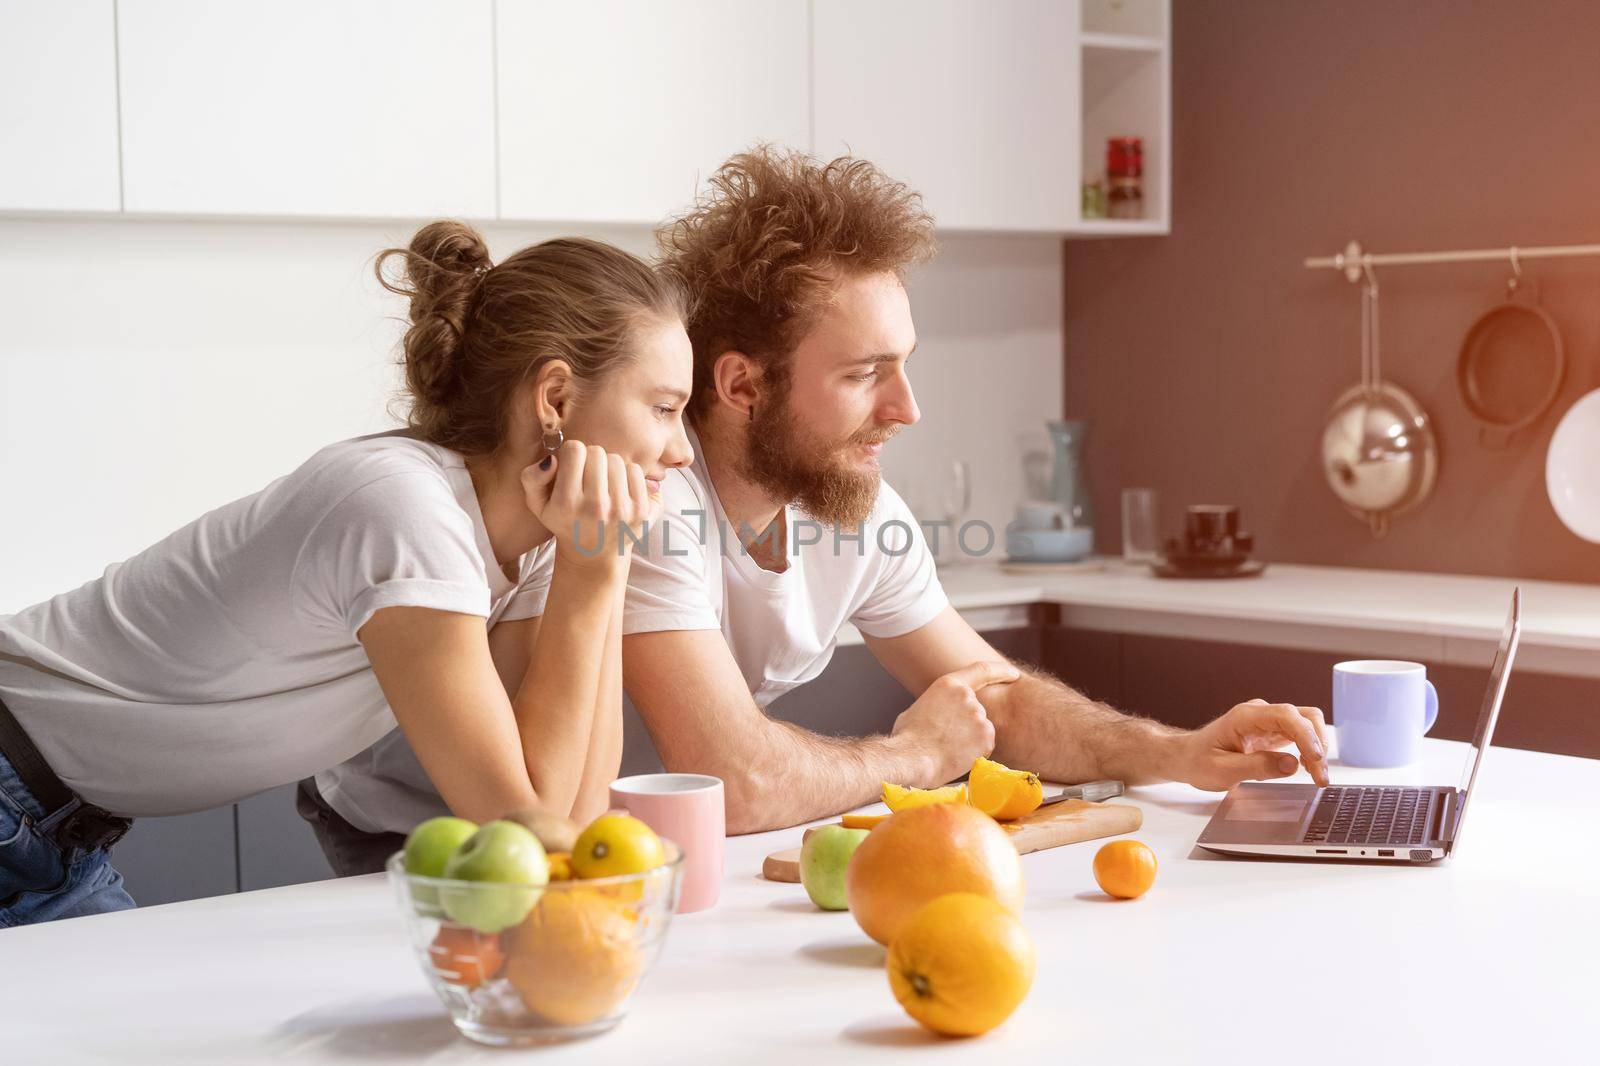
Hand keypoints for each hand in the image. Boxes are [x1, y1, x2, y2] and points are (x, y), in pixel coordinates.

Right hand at [520, 441, 656, 573]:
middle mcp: (595, 507)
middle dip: (591, 459)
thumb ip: (531, 478)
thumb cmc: (564, 522)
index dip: (572, 453)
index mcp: (567, 503)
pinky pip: (636, 471)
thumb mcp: (537, 504)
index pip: (575, 450)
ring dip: (609, 467)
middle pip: (598, 452)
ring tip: (603, 483)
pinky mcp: (641, 511)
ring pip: (617, 460)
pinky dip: (627, 475)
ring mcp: (621, 510)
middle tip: (588, 475)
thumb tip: (552, 459)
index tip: (572, 466)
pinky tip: (618, 489)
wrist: (594, 555)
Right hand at [891, 660, 1016, 784]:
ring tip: (948, 748)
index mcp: (950, 685)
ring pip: (981, 729)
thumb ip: (939, 703)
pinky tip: (956, 756)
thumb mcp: (919, 707)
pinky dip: (975, 752)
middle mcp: (969, 698)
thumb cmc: (907, 737)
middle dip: (968, 724)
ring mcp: (980, 717)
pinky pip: (985, 745)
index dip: (1001, 671)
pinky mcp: (987, 738)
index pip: (983, 670)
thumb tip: (940, 710)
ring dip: (970, 739)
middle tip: (949, 739)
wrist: (912, 758)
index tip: (1013, 674)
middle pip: (977, 710)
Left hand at [1171, 699, 1329, 789]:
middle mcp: (1259, 713)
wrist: (1188, 757)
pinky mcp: (1273, 732)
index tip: (1315, 758)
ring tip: (1317, 776)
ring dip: (1317, 748)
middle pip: (1303, 717)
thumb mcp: (1223, 771)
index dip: (1305, 735)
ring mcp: (1268, 721)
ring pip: (1306, 724)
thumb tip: (1292, 764)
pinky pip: (1300, 734)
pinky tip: (1308, 768)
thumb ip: (1257, 767)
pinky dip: (1310, 750)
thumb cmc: (1199, 761)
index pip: (1285, 716)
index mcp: (1244, 716)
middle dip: (1317, 745)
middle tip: (1320, 777)